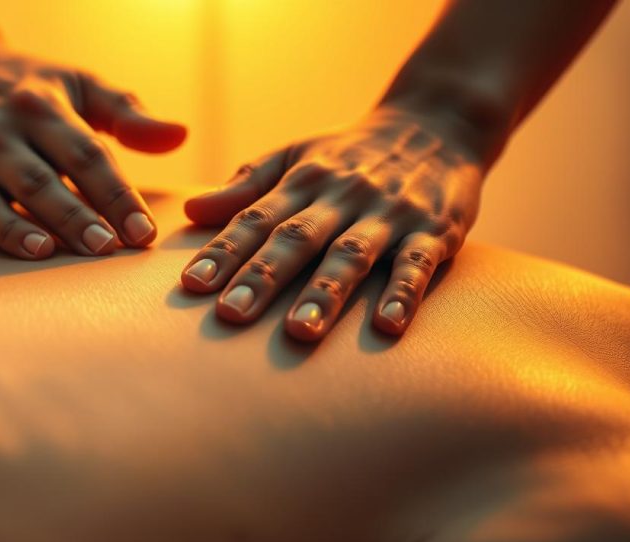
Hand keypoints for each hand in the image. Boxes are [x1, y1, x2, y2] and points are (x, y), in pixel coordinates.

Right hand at [0, 34, 186, 258]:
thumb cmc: (23, 85)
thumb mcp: (76, 85)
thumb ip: (127, 113)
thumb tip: (181, 135)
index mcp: (46, 104)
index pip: (90, 154)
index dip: (119, 194)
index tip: (146, 231)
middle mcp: (9, 125)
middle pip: (57, 174)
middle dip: (91, 212)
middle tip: (119, 247)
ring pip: (21, 191)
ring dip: (58, 222)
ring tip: (89, 251)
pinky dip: (7, 231)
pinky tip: (36, 250)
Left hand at [180, 106, 482, 340]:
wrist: (439, 122)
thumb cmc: (351, 153)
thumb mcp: (297, 157)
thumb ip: (247, 186)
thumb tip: (189, 211)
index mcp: (304, 180)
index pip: (257, 219)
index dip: (224, 251)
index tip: (193, 285)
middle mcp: (342, 196)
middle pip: (297, 238)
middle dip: (263, 277)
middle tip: (231, 314)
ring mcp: (389, 213)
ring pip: (352, 255)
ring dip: (325, 293)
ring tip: (299, 332)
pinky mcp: (435, 230)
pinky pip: (418, 263)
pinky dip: (404, 293)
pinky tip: (388, 327)